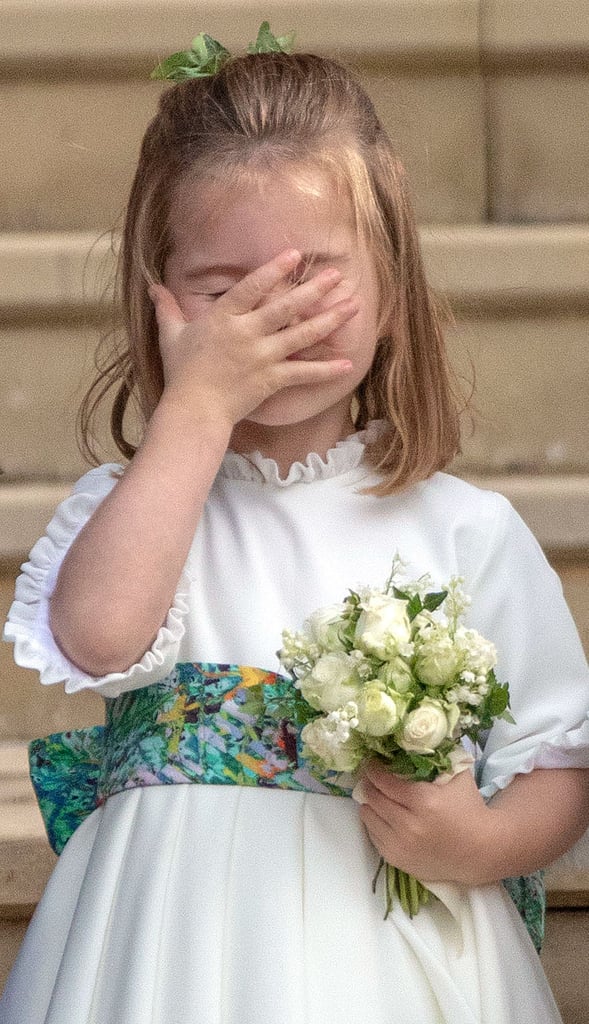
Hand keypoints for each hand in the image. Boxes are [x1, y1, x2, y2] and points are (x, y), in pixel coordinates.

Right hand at [149, 248, 358, 427]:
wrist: (194, 410)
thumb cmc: (181, 373)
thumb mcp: (170, 336)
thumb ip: (167, 309)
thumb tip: (153, 287)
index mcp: (224, 318)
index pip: (252, 287)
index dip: (274, 270)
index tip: (296, 255)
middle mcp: (247, 334)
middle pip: (286, 307)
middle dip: (314, 289)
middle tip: (338, 275)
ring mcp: (262, 357)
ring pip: (301, 335)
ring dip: (329, 320)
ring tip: (353, 306)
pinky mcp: (272, 380)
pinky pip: (304, 374)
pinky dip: (326, 370)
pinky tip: (348, 363)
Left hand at [358, 761, 494, 883]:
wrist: (481, 850)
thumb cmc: (469, 808)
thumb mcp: (457, 776)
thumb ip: (436, 757)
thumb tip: (413, 739)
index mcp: (424, 801)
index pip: (384, 781)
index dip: (374, 769)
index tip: (372, 763)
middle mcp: (409, 825)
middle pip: (373, 798)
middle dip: (368, 784)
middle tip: (370, 776)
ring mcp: (401, 845)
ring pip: (368, 816)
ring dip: (369, 803)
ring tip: (376, 795)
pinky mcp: (398, 860)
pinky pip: (373, 836)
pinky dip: (375, 823)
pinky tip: (383, 815)